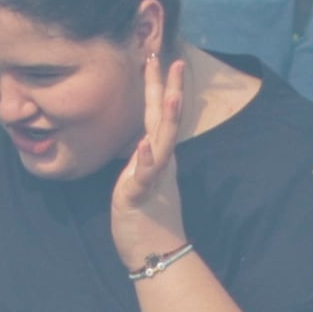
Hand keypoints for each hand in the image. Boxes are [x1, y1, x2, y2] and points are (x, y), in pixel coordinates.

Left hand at [108, 18, 189, 269]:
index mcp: (158, 155)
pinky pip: (145, 176)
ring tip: (172, 93)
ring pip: (163, 141)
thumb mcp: (142, 180)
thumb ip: (143, 159)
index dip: (159, 87)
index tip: (158, 59)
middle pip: (165, 119)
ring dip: (168, 116)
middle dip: (168, 88)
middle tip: (172, 59)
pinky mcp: (140, 195)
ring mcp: (153, 177)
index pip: (158, 114)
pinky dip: (146, 159)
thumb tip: (141, 144)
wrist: (156, 252)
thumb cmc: (147, 218)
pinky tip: (145, 145)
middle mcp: (160, 161)